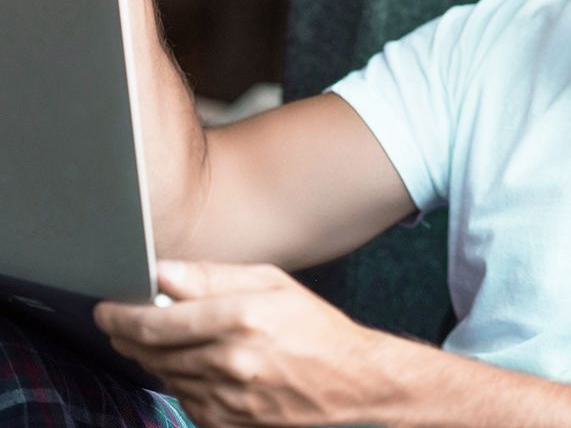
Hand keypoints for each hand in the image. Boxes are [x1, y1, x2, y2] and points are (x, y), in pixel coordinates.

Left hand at [94, 260, 386, 427]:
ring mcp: (226, 399)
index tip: (106, 306)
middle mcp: (230, 361)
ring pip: (163, 375)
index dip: (121, 314)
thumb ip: (212, 277)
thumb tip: (163, 272)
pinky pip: (182, 399)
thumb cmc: (313, 325)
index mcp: (242, 318)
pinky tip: (192, 362)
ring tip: (158, 337)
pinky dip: (177, 379)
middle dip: (127, 334)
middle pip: (151, 351)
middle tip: (119, 319)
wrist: (350, 382)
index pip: (157, 321)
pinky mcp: (225, 424)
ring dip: (151, 356)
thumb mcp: (271, 282)